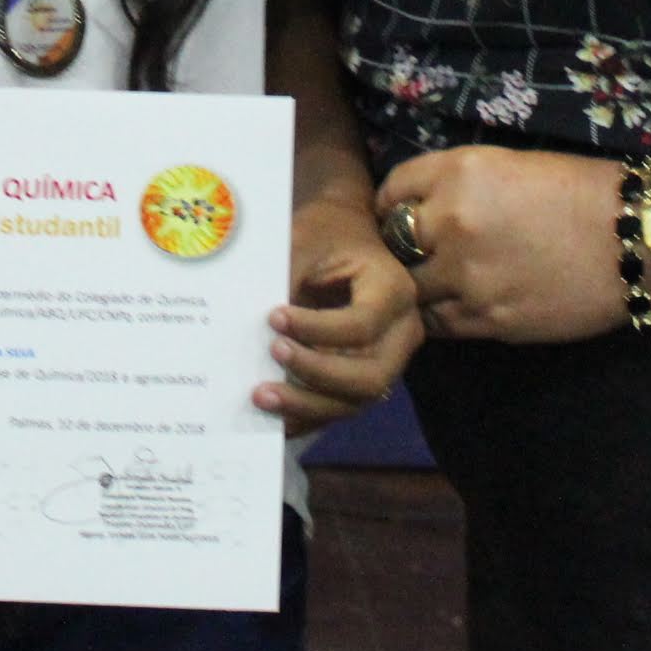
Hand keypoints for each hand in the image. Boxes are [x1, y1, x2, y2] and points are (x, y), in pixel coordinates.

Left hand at [259, 193, 421, 430]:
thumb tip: (249, 316)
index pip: (361, 325)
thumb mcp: (307, 238)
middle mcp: (402, 333)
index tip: (272, 317)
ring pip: (355, 401)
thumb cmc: (327, 233)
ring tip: (260, 396)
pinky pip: (340, 408)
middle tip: (271, 354)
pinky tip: (272, 416)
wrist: (346, 235)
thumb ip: (286, 273)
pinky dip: (306, 416)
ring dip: (307, 405)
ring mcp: (388, 361)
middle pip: (369, 376)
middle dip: (315, 375)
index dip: (316, 329)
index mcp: (394, 291)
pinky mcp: (366, 377)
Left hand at [375, 146, 625, 344]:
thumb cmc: (582, 190)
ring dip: (419, 285)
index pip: (393, 190)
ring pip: (412, 289)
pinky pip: (439, 322)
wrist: (636, 241)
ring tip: (438, 281)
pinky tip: (458, 303)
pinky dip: (440, 314)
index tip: (401, 214)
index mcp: (459, 173)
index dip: (394, 204)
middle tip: (416, 252)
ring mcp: (467, 277)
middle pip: (394, 243)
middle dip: (401, 246)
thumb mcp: (509, 165)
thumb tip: (423, 205)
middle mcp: (452, 223)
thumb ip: (459, 184)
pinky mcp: (489, 319)